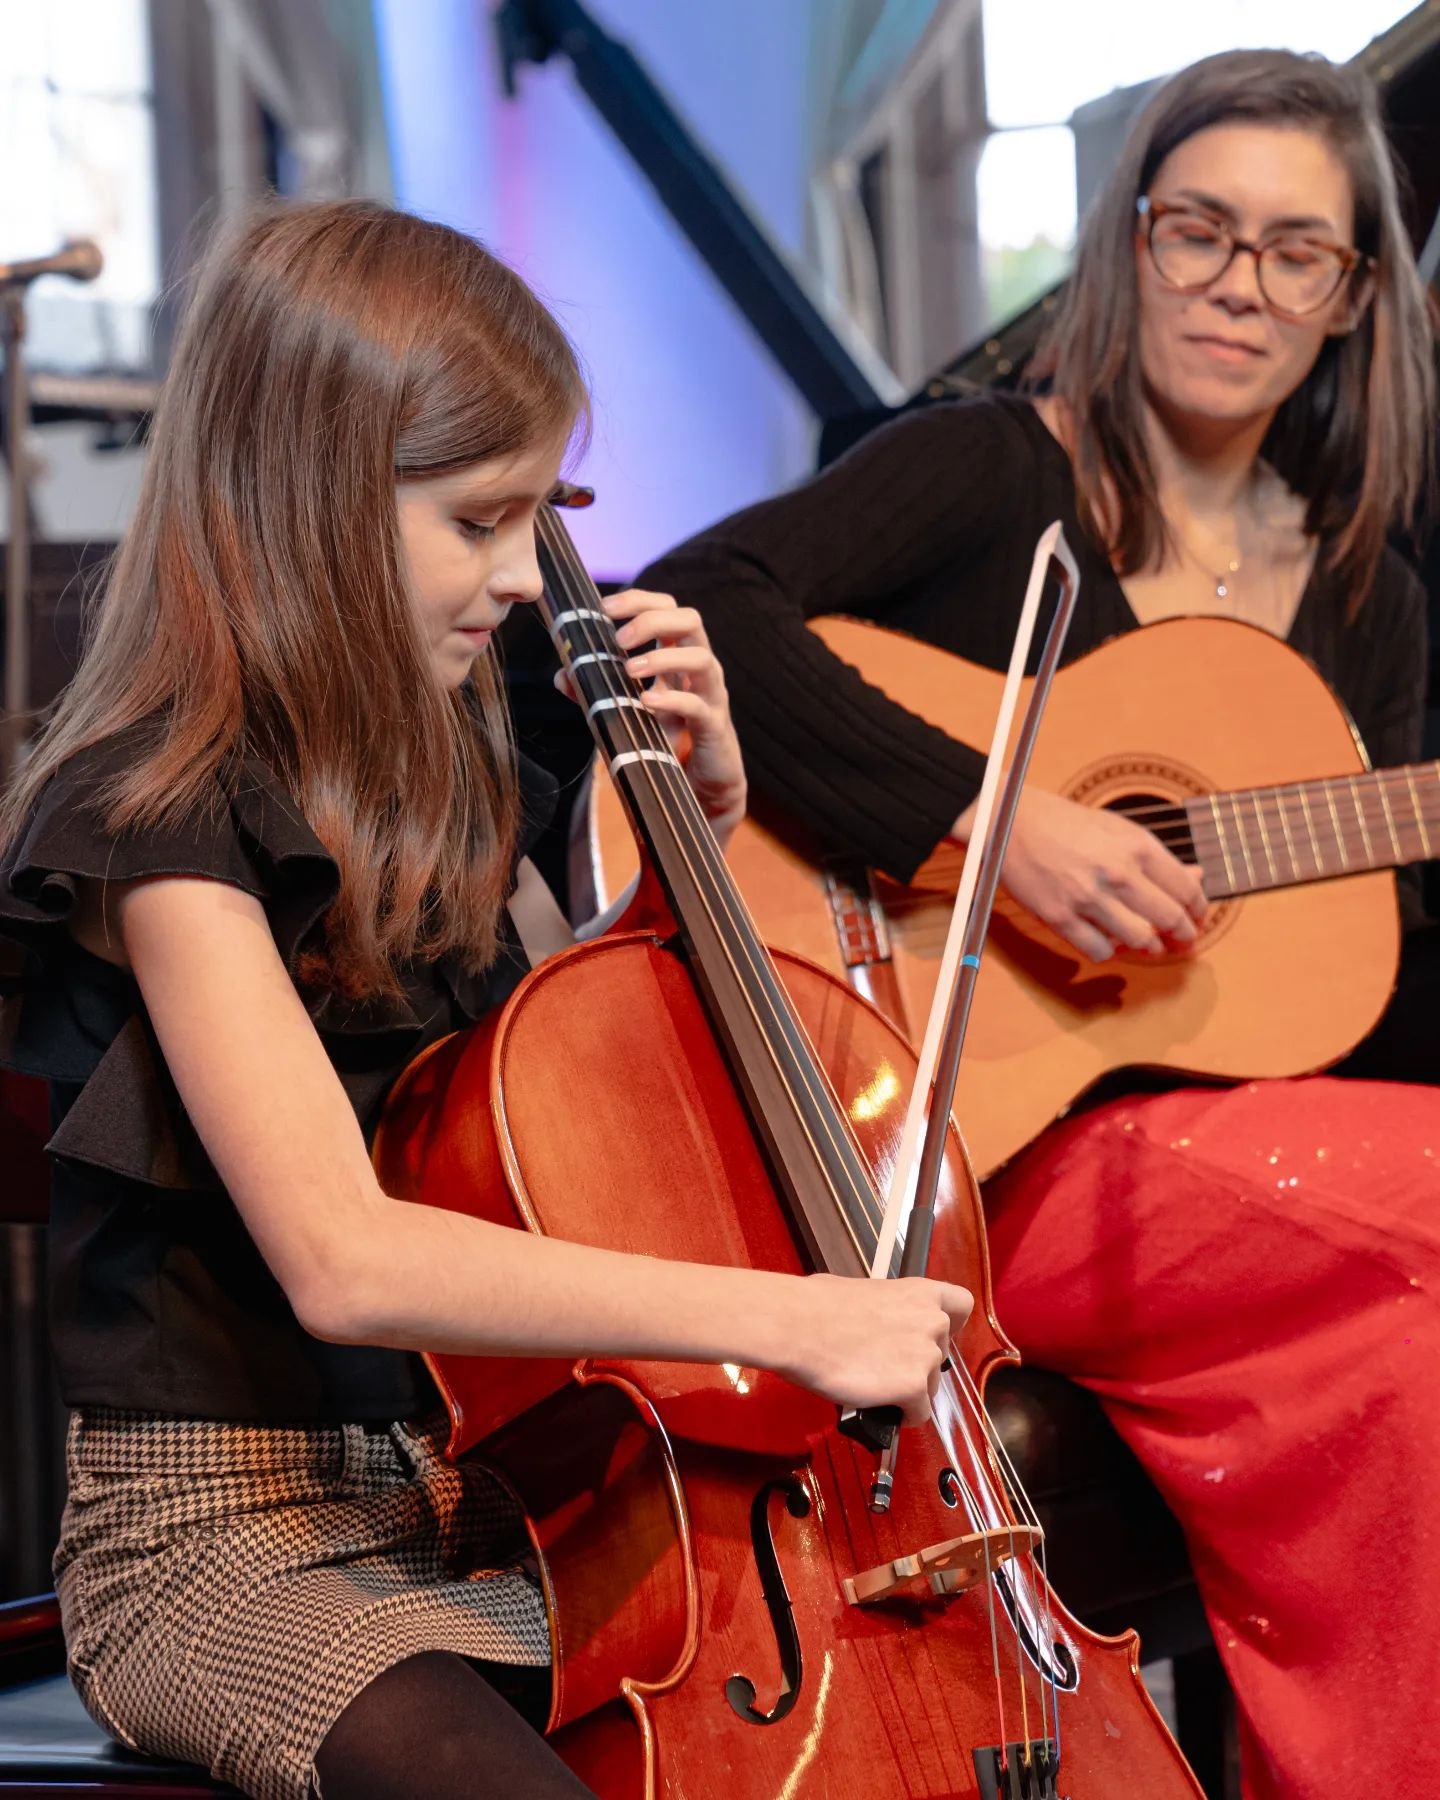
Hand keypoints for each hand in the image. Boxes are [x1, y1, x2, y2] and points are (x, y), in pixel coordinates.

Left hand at [556, 589, 746, 847]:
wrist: (700, 789)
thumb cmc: (664, 741)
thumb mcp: (625, 711)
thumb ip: (594, 692)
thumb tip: (562, 674)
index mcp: (678, 656)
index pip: (667, 608)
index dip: (639, 600)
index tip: (604, 607)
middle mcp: (699, 669)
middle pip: (690, 620)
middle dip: (652, 619)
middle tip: (619, 638)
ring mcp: (711, 696)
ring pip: (702, 658)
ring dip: (663, 658)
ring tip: (629, 668)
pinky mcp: (715, 728)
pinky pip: (698, 706)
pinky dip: (670, 701)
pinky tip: (645, 703)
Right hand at [779, 1273, 971, 1425]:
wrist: (796, 1326)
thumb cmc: (815, 1306)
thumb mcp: (859, 1290)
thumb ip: (885, 1307)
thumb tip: (874, 1319)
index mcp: (919, 1292)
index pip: (961, 1305)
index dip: (949, 1325)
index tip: (932, 1336)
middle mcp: (932, 1321)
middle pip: (941, 1355)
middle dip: (917, 1364)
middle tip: (886, 1367)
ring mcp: (926, 1355)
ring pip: (929, 1386)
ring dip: (907, 1391)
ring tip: (875, 1386)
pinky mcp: (913, 1387)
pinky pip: (918, 1414)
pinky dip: (901, 1416)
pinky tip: (879, 1407)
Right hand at [952, 786, 1207, 961]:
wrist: (1009, 822)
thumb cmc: (1065, 822)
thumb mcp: (1118, 830)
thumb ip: (1157, 858)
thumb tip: (1197, 877)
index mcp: (1136, 845)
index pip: (1186, 889)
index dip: (1199, 909)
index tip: (1197, 917)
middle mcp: (1117, 872)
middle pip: (1169, 919)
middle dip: (1184, 935)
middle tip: (1184, 940)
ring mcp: (1088, 898)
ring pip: (1140, 940)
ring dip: (1150, 947)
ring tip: (1150, 944)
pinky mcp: (1060, 918)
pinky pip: (1100, 951)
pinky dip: (1111, 951)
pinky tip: (1110, 941)